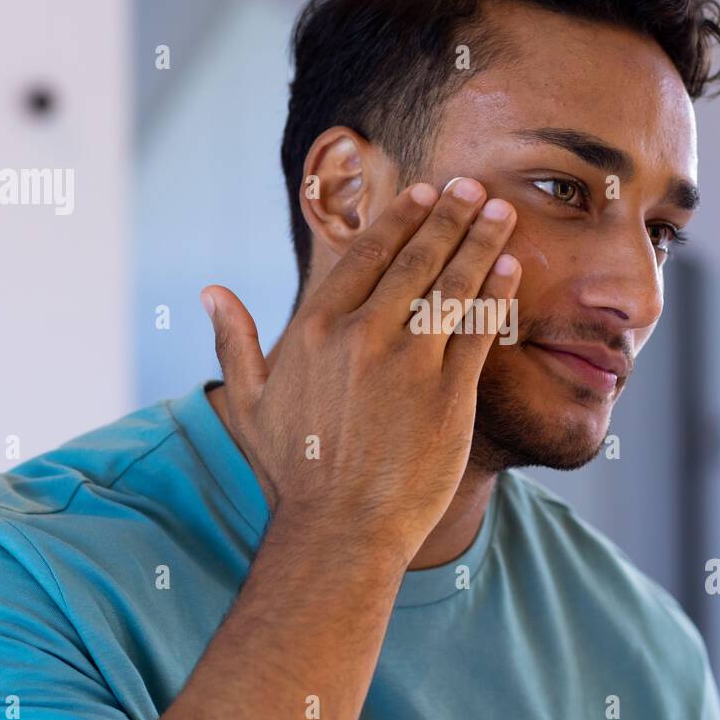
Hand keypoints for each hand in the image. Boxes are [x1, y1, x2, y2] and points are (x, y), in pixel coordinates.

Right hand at [201, 177, 519, 562]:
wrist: (341, 533)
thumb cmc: (293, 472)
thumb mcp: (248, 404)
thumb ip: (234, 342)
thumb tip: (210, 292)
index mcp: (316, 329)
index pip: (365, 254)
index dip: (399, 218)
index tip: (422, 192)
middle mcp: (363, 336)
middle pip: (416, 259)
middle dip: (449, 215)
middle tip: (473, 187)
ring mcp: (409, 363)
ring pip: (453, 285)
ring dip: (480, 242)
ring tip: (502, 213)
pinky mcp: (449, 395)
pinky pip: (479, 332)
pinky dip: (496, 296)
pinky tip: (510, 269)